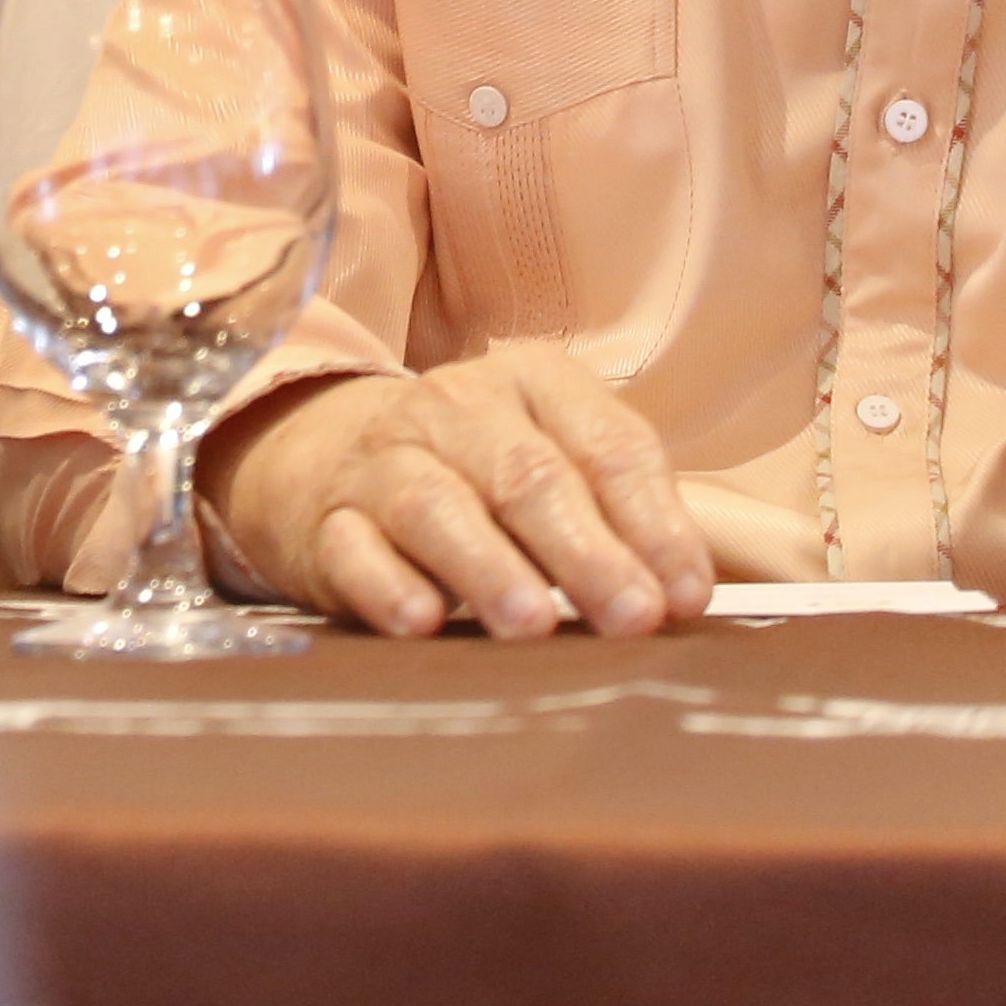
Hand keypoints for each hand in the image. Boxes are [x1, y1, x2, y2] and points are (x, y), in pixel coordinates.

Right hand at [199, 341, 717, 638]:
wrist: (320, 451)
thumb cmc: (473, 469)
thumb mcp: (550, 457)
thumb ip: (619, 514)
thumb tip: (682, 594)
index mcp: (529, 382)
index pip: (605, 444)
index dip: (653, 522)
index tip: (685, 595)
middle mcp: (452, 409)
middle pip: (526, 475)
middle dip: (586, 551)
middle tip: (630, 617)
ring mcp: (382, 462)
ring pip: (435, 505)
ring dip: (489, 566)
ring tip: (533, 623)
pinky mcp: (327, 522)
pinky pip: (354, 549)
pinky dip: (386, 585)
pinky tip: (422, 621)